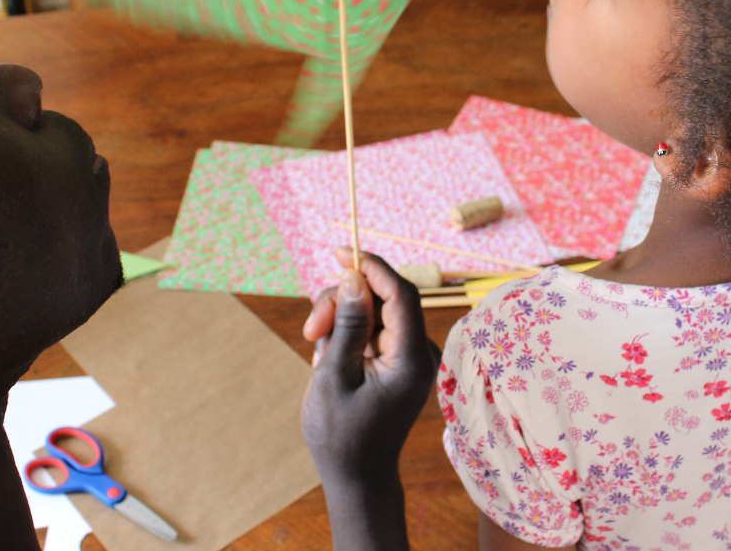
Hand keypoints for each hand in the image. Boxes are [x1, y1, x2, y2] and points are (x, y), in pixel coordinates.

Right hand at [301, 248, 438, 484]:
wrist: (356, 477)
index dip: (373, 267)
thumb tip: (355, 278)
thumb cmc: (342, 435)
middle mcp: (419, 353)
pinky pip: (371, 329)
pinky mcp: (397, 361)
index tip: (341, 252)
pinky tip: (329, 358)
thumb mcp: (334, 376)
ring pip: (372, 311)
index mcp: (412, 359)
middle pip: (381, 299)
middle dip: (343, 303)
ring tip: (316, 349)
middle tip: (311, 330)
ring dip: (340, 319)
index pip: (401, 294)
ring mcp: (409, 357)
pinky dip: (346, 334)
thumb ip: (348, 324)